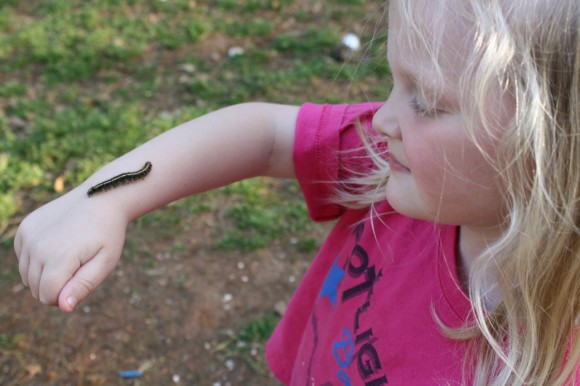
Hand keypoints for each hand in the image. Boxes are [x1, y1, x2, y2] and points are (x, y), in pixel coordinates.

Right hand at [14, 190, 127, 311]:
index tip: (82, 282)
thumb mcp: (105, 262)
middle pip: (36, 289)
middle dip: (56, 287)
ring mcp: (28, 235)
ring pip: (27, 276)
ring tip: (70, 257)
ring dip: (45, 274)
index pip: (48, 297)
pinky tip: (58, 245)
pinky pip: (23, 259)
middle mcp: (38, 246)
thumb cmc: (107, 234)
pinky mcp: (25, 228)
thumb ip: (83, 286)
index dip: (66, 297)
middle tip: (79, 268)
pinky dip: (38, 259)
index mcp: (59, 257)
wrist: (101, 198)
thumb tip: (63, 307)